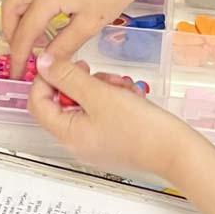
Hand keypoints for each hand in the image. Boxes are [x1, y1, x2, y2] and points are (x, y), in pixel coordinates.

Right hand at [2, 0, 161, 70]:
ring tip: (24, 31)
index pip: (24, 32)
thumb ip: (63, 46)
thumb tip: (45, 64)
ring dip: (13, 12)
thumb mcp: (90, 25)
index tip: (18, 72)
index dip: (19, 55)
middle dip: (11, 34)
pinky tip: (34, 7)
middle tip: (21, 53)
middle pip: (10, 9)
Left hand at [27, 55, 197, 179]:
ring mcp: (95, 141)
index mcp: (68, 134)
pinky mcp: (112, 138)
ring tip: (121, 87)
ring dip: (101, 87)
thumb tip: (43, 63)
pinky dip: (113, 98)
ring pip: (85, 102)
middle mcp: (77, 141)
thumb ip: (68, 76)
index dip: (46, 79)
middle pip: (63, 101)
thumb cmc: (140, 127)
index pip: (37, 102)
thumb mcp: (99, 94)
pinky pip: (102, 110)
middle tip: (100, 76)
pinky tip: (130, 96)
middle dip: (82, 82)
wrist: (177, 150)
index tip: (64, 63)